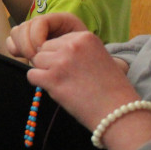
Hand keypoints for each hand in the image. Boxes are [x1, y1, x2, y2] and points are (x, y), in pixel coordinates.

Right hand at [7, 12, 85, 60]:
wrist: (89, 71)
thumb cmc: (88, 61)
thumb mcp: (83, 48)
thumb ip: (68, 46)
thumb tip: (44, 49)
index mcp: (61, 20)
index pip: (39, 22)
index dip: (36, 36)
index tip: (41, 51)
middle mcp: (45, 22)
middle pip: (25, 26)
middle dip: (27, 43)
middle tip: (34, 58)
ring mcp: (34, 31)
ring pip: (16, 32)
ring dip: (20, 47)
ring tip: (31, 58)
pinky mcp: (26, 42)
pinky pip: (12, 41)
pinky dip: (14, 49)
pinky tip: (23, 57)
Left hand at [21, 20, 141, 131]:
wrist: (118, 112)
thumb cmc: (110, 88)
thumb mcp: (98, 56)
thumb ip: (76, 49)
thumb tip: (46, 49)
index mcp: (84, 37)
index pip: (57, 40)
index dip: (61, 55)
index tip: (74, 68)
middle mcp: (72, 45)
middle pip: (44, 48)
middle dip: (51, 62)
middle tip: (68, 77)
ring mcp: (61, 62)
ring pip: (37, 61)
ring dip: (45, 72)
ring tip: (64, 83)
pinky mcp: (52, 79)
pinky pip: (32, 75)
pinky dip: (39, 83)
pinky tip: (55, 89)